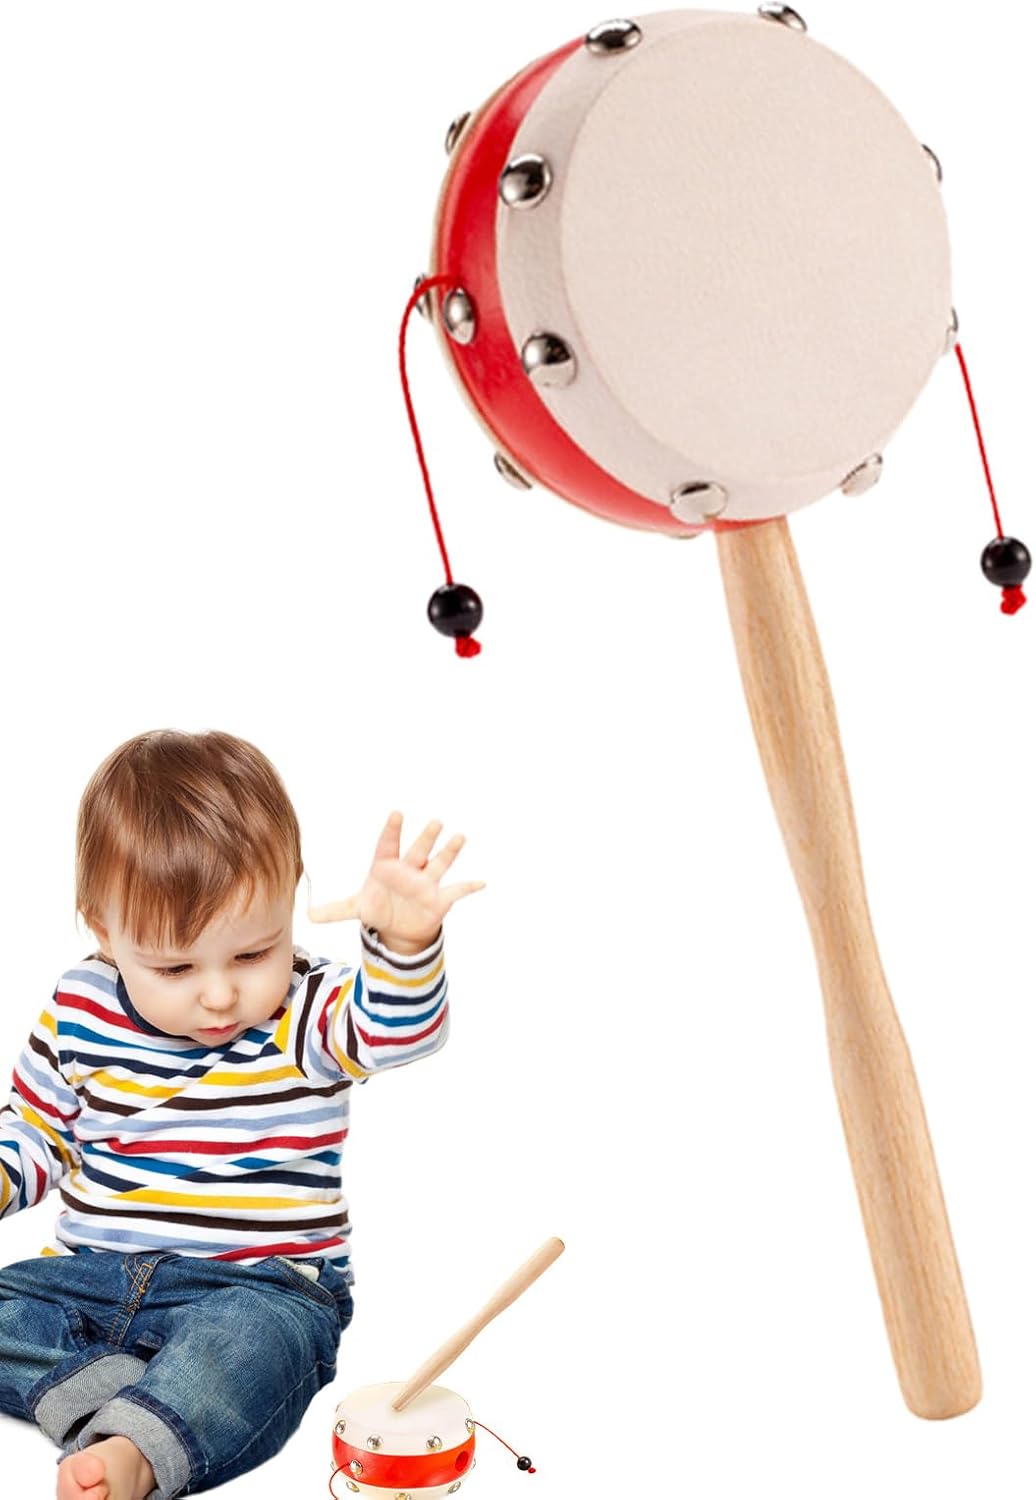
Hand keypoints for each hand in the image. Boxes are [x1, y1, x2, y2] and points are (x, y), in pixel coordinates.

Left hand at [308, 812, 483, 954]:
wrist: (400, 927)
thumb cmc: (380, 907)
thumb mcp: (357, 909)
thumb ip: (335, 910)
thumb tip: (307, 914)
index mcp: (387, 867)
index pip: (388, 845)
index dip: (392, 831)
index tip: (396, 815)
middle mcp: (409, 871)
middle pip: (418, 850)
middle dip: (426, 837)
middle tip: (434, 822)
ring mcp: (426, 883)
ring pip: (439, 864)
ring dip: (449, 852)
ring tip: (458, 837)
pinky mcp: (440, 898)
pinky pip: (458, 891)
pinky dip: (470, 887)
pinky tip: (482, 882)